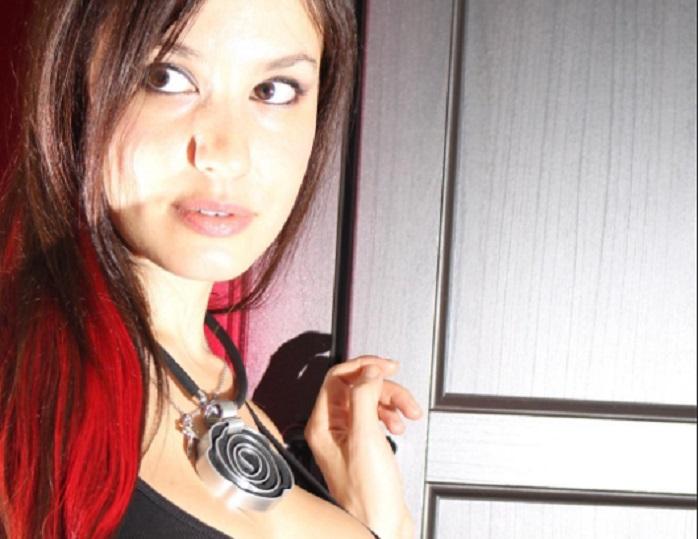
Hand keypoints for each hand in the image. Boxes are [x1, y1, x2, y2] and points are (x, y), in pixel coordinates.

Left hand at [304, 356, 422, 537]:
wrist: (381, 524)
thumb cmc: (367, 495)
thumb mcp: (366, 438)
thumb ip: (364, 398)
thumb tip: (369, 371)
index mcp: (323, 424)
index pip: (338, 378)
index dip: (364, 367)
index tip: (386, 366)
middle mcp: (331, 429)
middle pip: (356, 387)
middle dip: (384, 388)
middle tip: (402, 395)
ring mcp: (347, 437)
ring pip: (368, 401)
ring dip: (391, 402)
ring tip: (406, 414)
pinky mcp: (362, 445)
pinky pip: (374, 417)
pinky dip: (390, 416)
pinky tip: (399, 426)